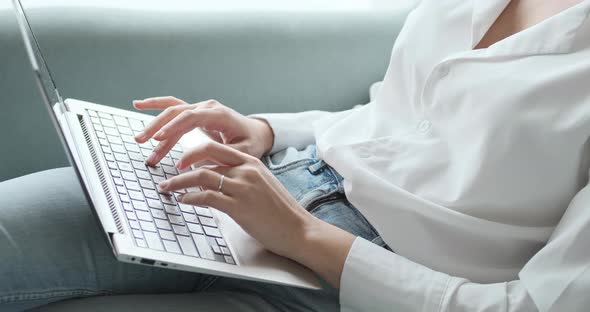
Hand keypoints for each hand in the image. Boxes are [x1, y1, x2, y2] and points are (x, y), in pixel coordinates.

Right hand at [133, 96, 273, 165]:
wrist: (256, 132)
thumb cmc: (251, 142)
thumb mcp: (244, 152)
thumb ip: (224, 157)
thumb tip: (202, 167)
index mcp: (219, 115)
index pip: (191, 118)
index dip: (173, 128)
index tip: (158, 139)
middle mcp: (207, 107)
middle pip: (177, 113)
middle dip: (158, 128)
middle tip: (143, 143)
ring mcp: (200, 108)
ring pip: (172, 112)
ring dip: (154, 124)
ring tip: (140, 140)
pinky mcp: (194, 112)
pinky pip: (173, 105)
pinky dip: (155, 104)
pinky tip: (138, 104)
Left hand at [158, 140, 355, 286]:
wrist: (298, 229)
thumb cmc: (281, 211)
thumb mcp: (262, 185)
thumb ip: (242, 178)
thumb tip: (216, 179)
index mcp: (252, 162)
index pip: (217, 147)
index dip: (195, 151)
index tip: (182, 160)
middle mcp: (246, 170)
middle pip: (205, 155)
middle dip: (182, 161)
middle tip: (170, 171)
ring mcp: (242, 187)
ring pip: (201, 176)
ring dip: (178, 182)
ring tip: (167, 187)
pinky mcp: (239, 207)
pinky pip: (206, 197)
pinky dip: (190, 198)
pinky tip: (183, 201)